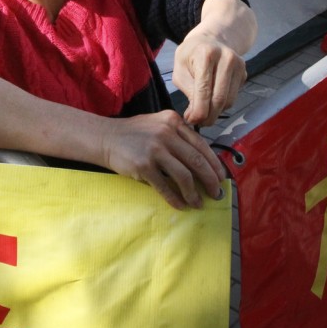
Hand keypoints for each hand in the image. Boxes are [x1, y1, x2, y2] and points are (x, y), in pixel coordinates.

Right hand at [100, 111, 225, 209]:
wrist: (105, 137)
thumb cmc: (134, 134)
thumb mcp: (159, 124)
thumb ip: (179, 136)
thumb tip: (203, 162)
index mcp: (173, 121)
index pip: (201, 145)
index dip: (214, 164)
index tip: (221, 177)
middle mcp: (166, 133)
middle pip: (197, 161)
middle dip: (210, 180)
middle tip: (216, 193)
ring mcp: (155, 149)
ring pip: (184, 176)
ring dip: (194, 193)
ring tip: (198, 203)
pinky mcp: (143, 166)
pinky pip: (165, 186)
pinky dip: (176, 198)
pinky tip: (181, 205)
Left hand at [172, 31, 246, 126]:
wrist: (212, 39)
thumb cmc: (191, 55)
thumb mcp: (180, 69)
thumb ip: (188, 91)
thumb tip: (195, 116)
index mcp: (206, 55)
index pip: (204, 90)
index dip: (198, 111)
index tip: (191, 121)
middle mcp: (226, 58)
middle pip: (219, 99)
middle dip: (208, 116)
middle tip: (198, 123)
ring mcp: (238, 65)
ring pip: (229, 101)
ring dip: (215, 112)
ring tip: (203, 112)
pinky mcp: (244, 73)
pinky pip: (233, 97)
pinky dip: (222, 104)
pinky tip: (212, 99)